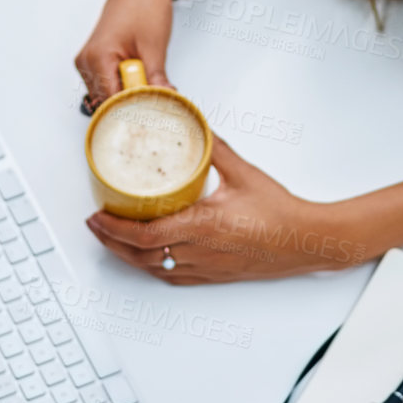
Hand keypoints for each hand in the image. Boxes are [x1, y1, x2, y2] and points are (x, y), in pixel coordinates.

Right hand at [74, 0, 184, 105]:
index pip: (109, 102)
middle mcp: (86, 62)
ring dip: (128, 97)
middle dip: (131, 106)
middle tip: (156, 105)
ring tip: (150, 87)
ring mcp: (88, 62)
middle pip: (105, 102)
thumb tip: (164, 103)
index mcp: (96, 57)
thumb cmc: (144, 5)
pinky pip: (108, 85)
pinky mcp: (95, 61)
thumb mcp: (154, 46)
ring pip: (107, 96)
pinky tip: (140, 81)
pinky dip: (124, 88)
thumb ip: (155, 79)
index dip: (132, 112)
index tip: (152, 117)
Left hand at [84, 137, 371, 283]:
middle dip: (111, 243)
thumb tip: (196, 125)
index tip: (97, 216)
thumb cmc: (280, 211)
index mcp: (204, 227)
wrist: (307, 241)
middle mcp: (201, 252)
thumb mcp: (243, 173)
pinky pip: (173, 277)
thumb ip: (216, 148)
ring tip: (112, 239)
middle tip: (95, 225)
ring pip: (154, 270)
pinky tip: (146, 258)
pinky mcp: (213, 275)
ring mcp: (206, 268)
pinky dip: (152, 267)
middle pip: (142, 256)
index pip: (147, 235)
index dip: (114, 229)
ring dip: (128, 257)